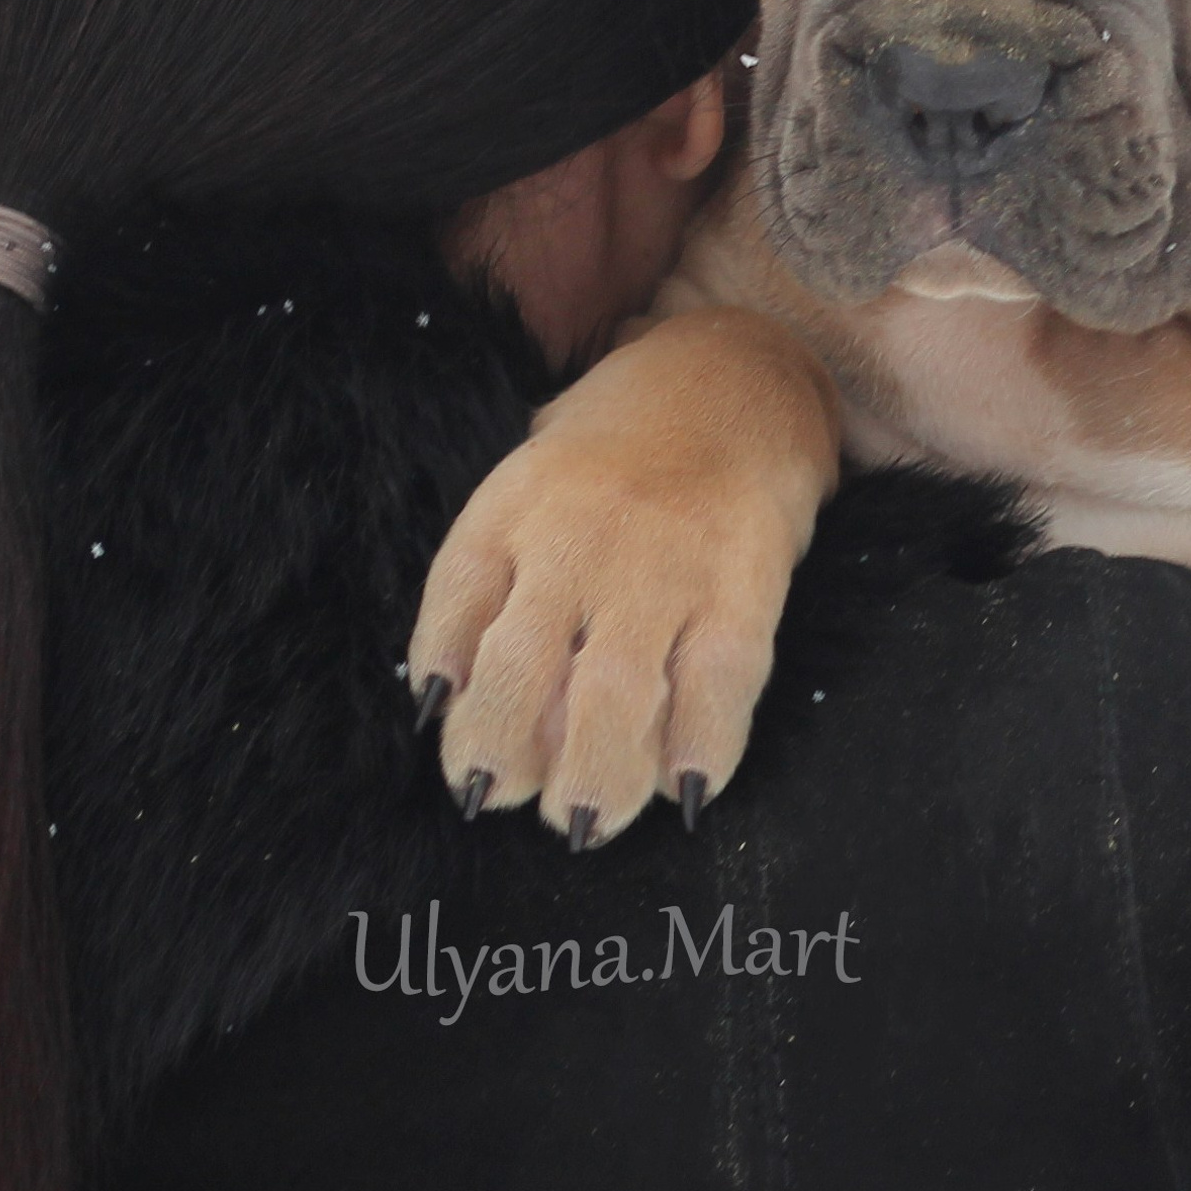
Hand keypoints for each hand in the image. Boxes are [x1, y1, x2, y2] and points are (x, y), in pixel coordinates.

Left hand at [407, 303, 838, 843]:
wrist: (745, 369)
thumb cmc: (627, 439)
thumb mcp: (538, 470)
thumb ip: (502, 561)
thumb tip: (460, 685)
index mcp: (516, 503)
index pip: (454, 608)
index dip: (443, 685)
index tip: (445, 731)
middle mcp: (582, 537)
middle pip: (522, 673)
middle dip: (503, 758)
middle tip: (505, 798)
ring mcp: (667, 565)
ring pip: (614, 699)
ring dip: (593, 779)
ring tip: (585, 821)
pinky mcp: (747, 585)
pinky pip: (718, 688)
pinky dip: (700, 751)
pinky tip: (684, 789)